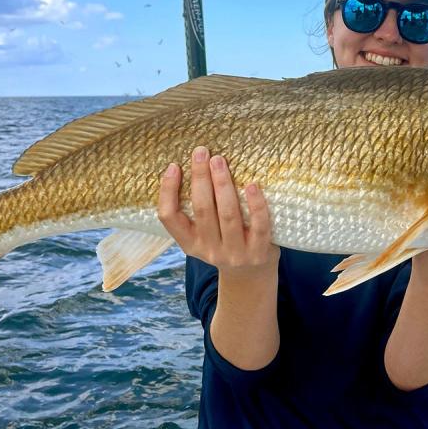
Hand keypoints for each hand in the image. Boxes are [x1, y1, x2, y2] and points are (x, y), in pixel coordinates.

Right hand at [157, 146, 279, 276]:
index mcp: (190, 243)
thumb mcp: (203, 235)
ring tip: (219, 161)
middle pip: (202, 210)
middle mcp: (209, 250)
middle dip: (200, 178)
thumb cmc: (225, 243)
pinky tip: (252, 185)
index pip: (169, 218)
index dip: (168, 192)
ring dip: (223, 185)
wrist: (251, 276)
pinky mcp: (259, 252)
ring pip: (228, 215)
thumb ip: (197, 211)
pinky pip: (259, 226)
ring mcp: (235, 253)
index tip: (174, 166)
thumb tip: (195, 165)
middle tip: (201, 152)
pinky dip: (255, 205)